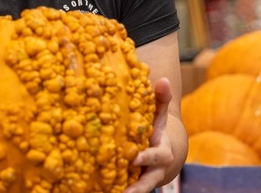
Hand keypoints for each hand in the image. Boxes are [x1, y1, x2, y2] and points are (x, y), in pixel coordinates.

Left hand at [124, 78, 175, 192]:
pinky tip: (96, 192)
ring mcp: (143, 181)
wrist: (162, 157)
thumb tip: (164, 79)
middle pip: (148, 182)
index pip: (156, 156)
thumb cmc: (156, 132)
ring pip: (137, 191)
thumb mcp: (159, 116)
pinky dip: (113, 192)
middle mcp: (154, 171)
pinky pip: (124, 192)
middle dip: (137, 187)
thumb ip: (161, 100)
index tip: (134, 158)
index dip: (146, 157)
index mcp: (162, 153)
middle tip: (125, 192)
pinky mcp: (133, 187)